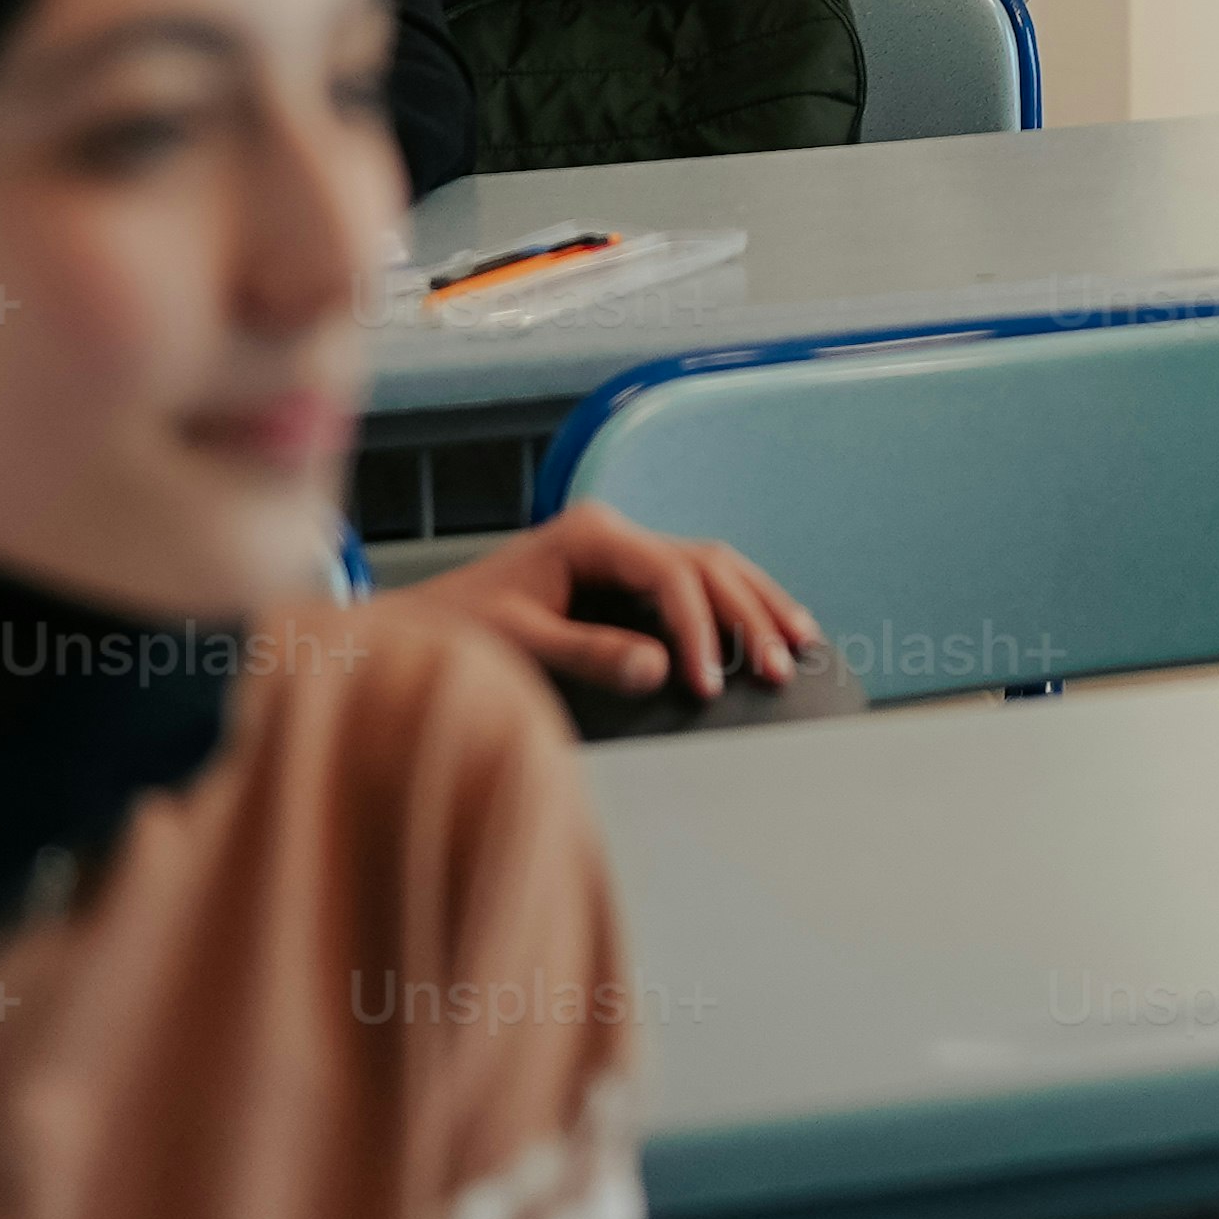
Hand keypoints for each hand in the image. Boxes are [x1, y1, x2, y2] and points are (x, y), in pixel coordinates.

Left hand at [399, 501, 819, 702]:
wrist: (418, 626)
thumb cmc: (456, 633)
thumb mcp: (516, 645)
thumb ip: (588, 654)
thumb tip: (661, 668)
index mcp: (591, 535)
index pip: (671, 575)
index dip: (700, 630)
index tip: (709, 686)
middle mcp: (614, 532)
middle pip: (705, 563)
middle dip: (747, 615)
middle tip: (776, 669)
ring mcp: (622, 549)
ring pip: (712, 565)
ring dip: (757, 603)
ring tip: (799, 643)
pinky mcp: (625, 574)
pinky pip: (696, 581)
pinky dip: (736, 604)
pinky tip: (768, 626)